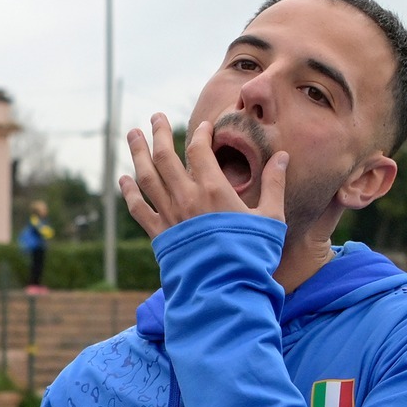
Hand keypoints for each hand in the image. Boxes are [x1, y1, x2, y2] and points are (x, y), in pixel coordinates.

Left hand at [118, 115, 288, 238]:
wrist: (226, 290)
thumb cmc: (252, 255)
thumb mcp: (271, 218)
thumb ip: (274, 184)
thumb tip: (283, 156)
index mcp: (214, 190)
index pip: (199, 150)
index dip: (199, 133)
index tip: (202, 126)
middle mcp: (187, 198)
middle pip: (165, 157)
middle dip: (159, 133)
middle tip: (155, 116)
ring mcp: (170, 217)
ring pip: (147, 177)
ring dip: (137, 153)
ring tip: (132, 134)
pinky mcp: (159, 236)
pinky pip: (138, 209)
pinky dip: (129, 192)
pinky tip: (123, 179)